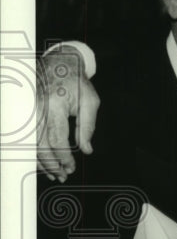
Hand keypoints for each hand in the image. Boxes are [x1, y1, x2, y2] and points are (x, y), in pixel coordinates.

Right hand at [36, 47, 100, 180]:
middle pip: (40, 144)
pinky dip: (34, 151)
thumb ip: (88, 127)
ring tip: (54, 174)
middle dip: (52, 164)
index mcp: (55, 104)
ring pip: (31, 143)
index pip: (57, 138)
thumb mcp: (90, 101)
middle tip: (63, 175)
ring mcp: (28, 109)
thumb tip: (86, 150)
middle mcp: (38, 107)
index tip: (71, 167)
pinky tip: (43, 162)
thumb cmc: (76, 82)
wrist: (59, 63)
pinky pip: (27, 136)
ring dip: (42, 161)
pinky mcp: (24, 112)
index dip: (64, 157)